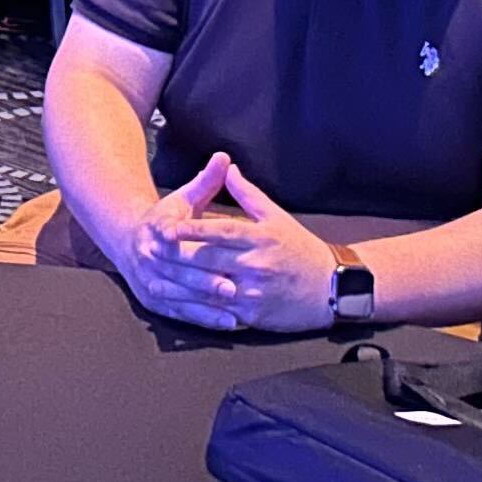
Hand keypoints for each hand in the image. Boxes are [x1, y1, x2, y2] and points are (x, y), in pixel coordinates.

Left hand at [121, 154, 339, 333]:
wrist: (332, 287)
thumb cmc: (302, 249)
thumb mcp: (277, 217)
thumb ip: (248, 194)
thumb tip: (227, 167)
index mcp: (260, 238)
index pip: (219, 232)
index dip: (191, 230)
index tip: (166, 226)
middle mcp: (255, 264)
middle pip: (209, 260)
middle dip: (177, 257)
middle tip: (149, 251)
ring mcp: (254, 291)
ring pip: (210, 288)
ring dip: (182, 284)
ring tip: (156, 278)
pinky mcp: (255, 314)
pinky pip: (222, 312)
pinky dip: (200, 308)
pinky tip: (181, 304)